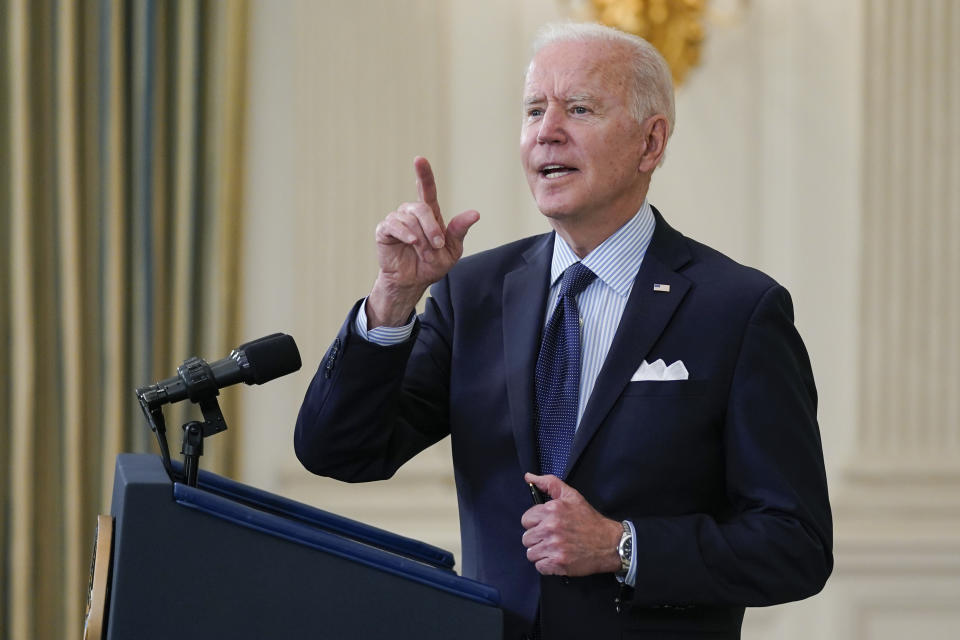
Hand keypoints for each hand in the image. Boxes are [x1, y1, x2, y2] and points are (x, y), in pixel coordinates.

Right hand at [367, 157, 478, 327]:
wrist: (413, 282)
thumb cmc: (432, 265)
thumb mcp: (452, 250)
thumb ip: (459, 231)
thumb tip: (475, 214)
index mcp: (429, 214)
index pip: (427, 189)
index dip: (424, 174)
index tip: (419, 159)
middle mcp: (412, 213)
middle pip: (422, 207)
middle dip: (432, 227)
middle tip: (437, 245)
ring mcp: (397, 220)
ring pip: (410, 219)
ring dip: (420, 238)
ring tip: (423, 252)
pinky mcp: (384, 230)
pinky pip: (394, 225)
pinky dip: (405, 234)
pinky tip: (411, 242)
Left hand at [521, 473, 623, 576]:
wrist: (609, 543)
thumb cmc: (589, 519)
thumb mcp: (571, 495)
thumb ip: (549, 483)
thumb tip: (528, 477)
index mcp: (551, 510)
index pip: (526, 520)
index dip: (535, 523)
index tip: (546, 525)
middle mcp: (550, 528)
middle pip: (526, 538)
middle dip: (537, 539)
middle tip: (552, 538)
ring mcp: (554, 547)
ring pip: (531, 553)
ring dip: (541, 553)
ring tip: (554, 549)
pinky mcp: (558, 563)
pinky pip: (539, 567)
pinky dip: (547, 565)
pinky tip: (557, 558)